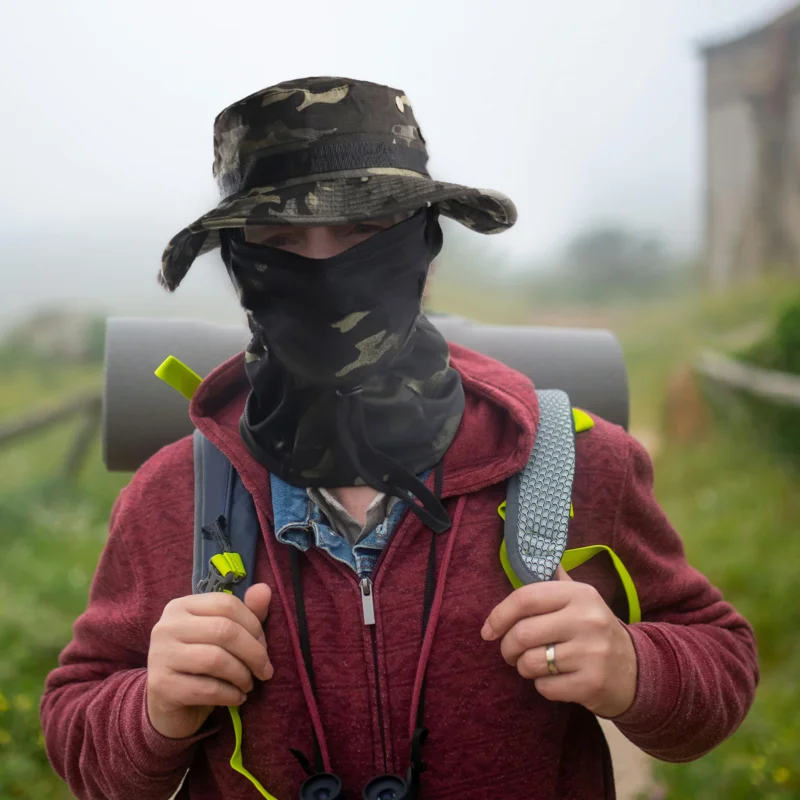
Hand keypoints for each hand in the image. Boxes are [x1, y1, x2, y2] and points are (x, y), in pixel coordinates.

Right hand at [147, 584, 272, 738]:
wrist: (169, 708)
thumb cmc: (201, 668)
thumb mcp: (225, 638)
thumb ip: (247, 613)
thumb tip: (265, 589)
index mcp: (182, 606)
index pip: (227, 604)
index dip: (254, 625)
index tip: (265, 647)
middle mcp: (166, 626)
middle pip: (224, 630)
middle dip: (254, 652)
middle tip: (265, 670)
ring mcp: (160, 655)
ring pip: (216, 659)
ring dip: (242, 675)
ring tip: (249, 684)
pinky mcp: (160, 685)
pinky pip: (207, 688)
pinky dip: (230, 695)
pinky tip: (238, 698)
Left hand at [481, 566, 636, 717]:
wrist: (635, 670)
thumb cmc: (594, 630)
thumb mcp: (580, 600)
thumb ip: (553, 580)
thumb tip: (527, 553)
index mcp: (579, 594)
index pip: (525, 598)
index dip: (499, 615)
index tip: (488, 630)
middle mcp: (587, 619)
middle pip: (523, 633)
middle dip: (507, 647)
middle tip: (510, 653)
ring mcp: (592, 653)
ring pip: (531, 663)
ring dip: (523, 667)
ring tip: (534, 665)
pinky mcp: (592, 683)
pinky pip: (545, 687)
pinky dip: (542, 686)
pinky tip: (556, 679)